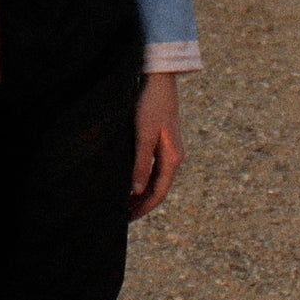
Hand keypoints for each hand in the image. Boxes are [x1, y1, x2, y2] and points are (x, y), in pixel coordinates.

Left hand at [129, 71, 183, 219]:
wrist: (160, 82)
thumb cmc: (151, 106)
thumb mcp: (143, 135)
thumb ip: (141, 163)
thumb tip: (137, 190)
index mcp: (173, 159)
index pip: (158, 193)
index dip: (143, 208)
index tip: (128, 218)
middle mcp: (175, 158)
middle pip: (159, 189)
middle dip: (142, 204)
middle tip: (123, 215)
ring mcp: (171, 151)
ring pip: (157, 180)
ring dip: (143, 193)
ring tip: (125, 203)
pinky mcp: (165, 143)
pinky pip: (155, 169)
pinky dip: (145, 179)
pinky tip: (133, 181)